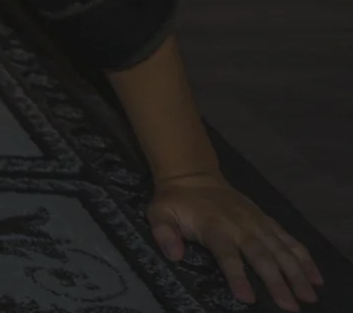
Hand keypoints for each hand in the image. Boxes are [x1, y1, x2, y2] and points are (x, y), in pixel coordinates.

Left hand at [149, 174, 323, 308]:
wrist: (194, 176)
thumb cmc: (176, 201)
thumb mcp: (159, 212)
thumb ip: (163, 232)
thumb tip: (174, 255)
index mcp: (214, 228)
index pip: (227, 255)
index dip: (237, 276)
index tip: (247, 298)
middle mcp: (241, 227)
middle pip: (261, 256)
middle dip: (277, 282)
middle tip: (290, 306)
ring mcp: (258, 224)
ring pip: (281, 250)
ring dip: (297, 274)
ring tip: (309, 297)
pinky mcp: (268, 222)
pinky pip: (290, 241)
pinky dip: (305, 259)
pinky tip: (316, 278)